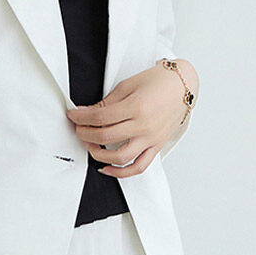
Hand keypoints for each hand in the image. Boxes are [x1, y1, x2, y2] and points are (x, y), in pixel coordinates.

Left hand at [65, 60, 195, 177]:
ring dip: (99, 154)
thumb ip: (107, 102)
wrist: (182, 86)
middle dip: (85, 133)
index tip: (73, 115)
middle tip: (78, 128)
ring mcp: (151, 139)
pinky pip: (138, 166)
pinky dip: (121, 172)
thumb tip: (87, 113)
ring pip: (120, 157)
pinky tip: (106, 168)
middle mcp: (144, 126)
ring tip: (90, 145)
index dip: (81, 117)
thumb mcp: (128, 85)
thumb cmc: (157, 82)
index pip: (100, 117)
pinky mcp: (156, 146)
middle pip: (105, 136)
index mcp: (136, 107)